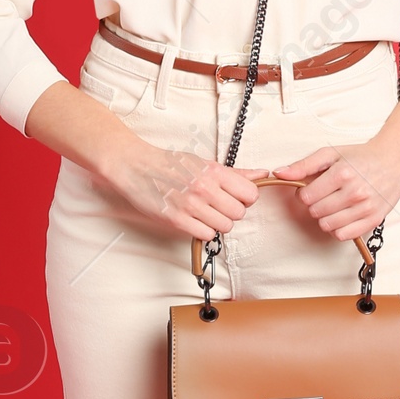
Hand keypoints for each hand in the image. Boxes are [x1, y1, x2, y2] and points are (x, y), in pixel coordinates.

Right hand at [99, 132, 269, 242]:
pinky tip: (195, 220)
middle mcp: (204, 188)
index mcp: (214, 172)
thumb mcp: (205, 163)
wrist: (137, 167)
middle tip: (218, 206)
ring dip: (217, 222)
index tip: (235, 197)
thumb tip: (262, 174)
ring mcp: (191, 205)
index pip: (250, 193)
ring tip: (204, 212)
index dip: (245, 198)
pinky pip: (206, 235)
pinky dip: (203, 230)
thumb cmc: (171, 164)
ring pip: (225, 226)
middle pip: (239, 213)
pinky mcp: (177, 220)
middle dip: (231, 211)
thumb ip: (235, 173)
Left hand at [272, 135, 399, 242]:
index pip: (307, 197)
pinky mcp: (373, 220)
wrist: (393, 161)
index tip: (312, 189)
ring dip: (325, 217)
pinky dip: (338, 228)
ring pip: (327, 225)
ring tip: (333, 205)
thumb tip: (280, 173)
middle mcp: (355, 192)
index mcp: (342, 173)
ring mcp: (365, 208)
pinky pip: (343, 235)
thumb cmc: (360, 157)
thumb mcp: (330, 154)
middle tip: (324, 195)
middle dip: (315, 205)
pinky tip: (342, 215)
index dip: (304, 194)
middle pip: (316, 212)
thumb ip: (303, 165)